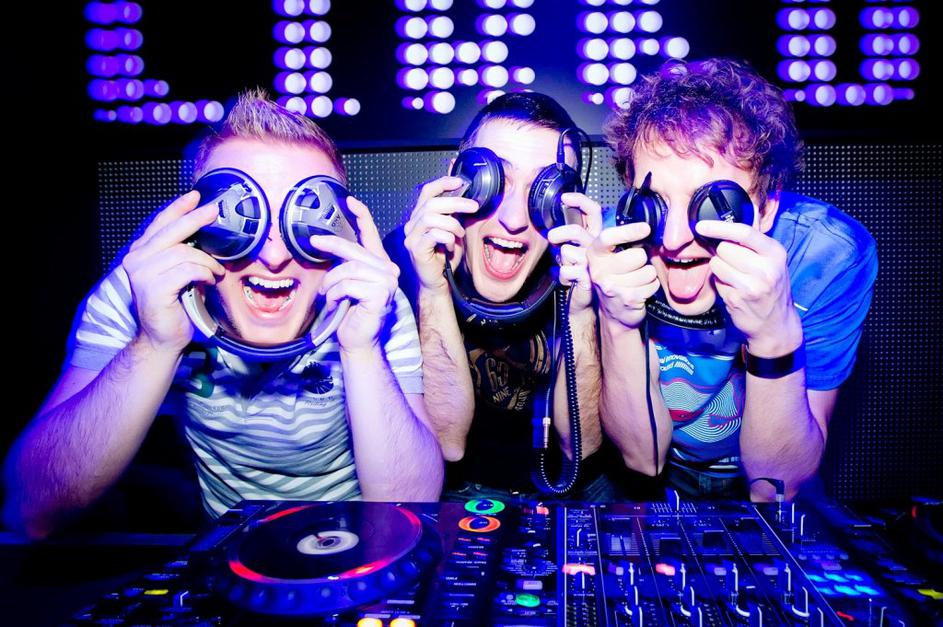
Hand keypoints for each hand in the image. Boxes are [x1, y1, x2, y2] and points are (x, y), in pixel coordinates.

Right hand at [121, 190, 225, 352]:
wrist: (163, 339)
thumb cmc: (174, 307)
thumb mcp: (177, 274)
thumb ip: (181, 254)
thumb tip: (204, 235)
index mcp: (141, 254)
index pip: (159, 224)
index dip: (177, 209)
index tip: (195, 196)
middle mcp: (137, 261)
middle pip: (171, 232)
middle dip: (195, 219)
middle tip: (214, 211)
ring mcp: (143, 275)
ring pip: (185, 253)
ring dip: (207, 261)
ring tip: (216, 271)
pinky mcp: (154, 289)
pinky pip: (188, 271)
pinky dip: (204, 273)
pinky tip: (209, 280)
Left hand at [313, 197, 400, 352]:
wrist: (358, 341)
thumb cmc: (350, 314)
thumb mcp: (345, 284)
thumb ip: (345, 266)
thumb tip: (327, 244)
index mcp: (380, 265)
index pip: (371, 236)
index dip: (361, 216)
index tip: (348, 201)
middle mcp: (389, 271)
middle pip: (354, 251)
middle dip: (332, 246)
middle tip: (314, 241)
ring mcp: (388, 282)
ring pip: (348, 270)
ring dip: (331, 284)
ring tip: (328, 296)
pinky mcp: (381, 293)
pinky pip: (348, 285)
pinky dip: (336, 294)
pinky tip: (336, 304)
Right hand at [402, 176, 477, 290]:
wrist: (438, 283)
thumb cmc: (445, 258)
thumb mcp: (452, 231)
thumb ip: (454, 215)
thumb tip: (465, 196)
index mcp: (419, 218)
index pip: (427, 193)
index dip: (442, 183)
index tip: (460, 181)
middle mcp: (412, 226)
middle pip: (430, 204)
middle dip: (455, 202)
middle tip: (473, 206)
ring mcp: (411, 238)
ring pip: (431, 218)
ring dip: (452, 224)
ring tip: (460, 235)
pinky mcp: (416, 250)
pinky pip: (433, 235)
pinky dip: (447, 238)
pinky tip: (451, 246)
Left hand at [548, 192, 602, 314]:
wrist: (583, 300)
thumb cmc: (578, 273)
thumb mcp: (572, 251)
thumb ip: (567, 238)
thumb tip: (554, 228)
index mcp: (595, 236)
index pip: (593, 212)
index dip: (580, 201)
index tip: (565, 197)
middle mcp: (597, 246)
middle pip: (577, 231)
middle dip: (560, 233)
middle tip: (552, 237)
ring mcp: (594, 261)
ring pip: (567, 251)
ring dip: (561, 260)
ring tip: (566, 267)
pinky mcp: (588, 277)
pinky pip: (565, 270)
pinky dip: (561, 276)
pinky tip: (567, 280)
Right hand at [586, 222, 658, 328]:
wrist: (614, 313)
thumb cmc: (617, 280)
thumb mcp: (611, 259)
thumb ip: (622, 244)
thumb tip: (645, 229)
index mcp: (594, 256)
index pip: (608, 237)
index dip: (628, 231)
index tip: (645, 228)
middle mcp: (599, 270)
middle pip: (638, 255)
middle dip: (642, 261)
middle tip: (633, 269)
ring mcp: (612, 286)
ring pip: (648, 271)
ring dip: (647, 277)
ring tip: (636, 282)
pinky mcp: (627, 298)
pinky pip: (653, 284)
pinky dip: (651, 287)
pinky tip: (640, 292)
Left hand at [696, 220, 802, 356]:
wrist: (776, 325)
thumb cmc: (771, 289)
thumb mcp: (771, 262)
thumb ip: (751, 246)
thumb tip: (719, 230)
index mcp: (775, 253)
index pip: (744, 232)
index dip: (719, 227)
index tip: (701, 226)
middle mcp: (766, 268)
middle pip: (724, 247)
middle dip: (722, 253)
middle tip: (734, 264)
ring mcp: (751, 285)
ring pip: (716, 263)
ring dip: (719, 269)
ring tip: (735, 278)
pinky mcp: (737, 299)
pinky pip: (716, 281)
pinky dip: (720, 283)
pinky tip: (734, 290)